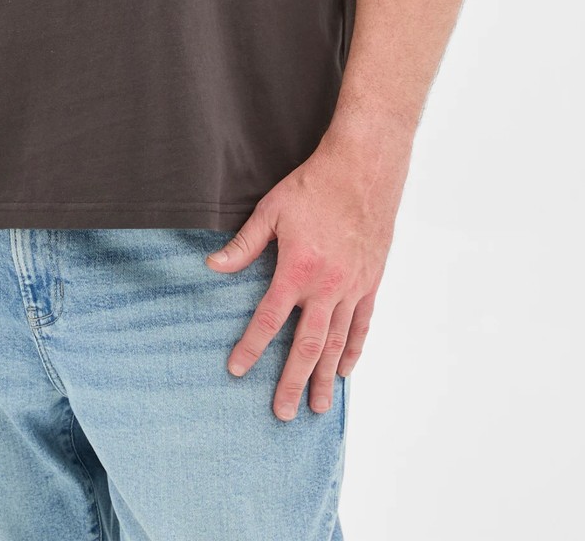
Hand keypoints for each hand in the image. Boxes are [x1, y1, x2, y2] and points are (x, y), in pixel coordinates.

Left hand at [205, 131, 407, 418]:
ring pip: (337, 343)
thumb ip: (244, 245)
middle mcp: (327, 286)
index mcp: (297, 269)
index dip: (252, 346)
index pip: (269, 318)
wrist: (362, 170)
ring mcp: (352, 287)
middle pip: (308, 345)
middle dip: (294, 382)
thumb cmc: (314, 186)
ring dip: (326, 377)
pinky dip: (353, 350)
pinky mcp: (370, 282)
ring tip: (318, 407)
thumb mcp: (271, 210)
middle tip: (283, 413)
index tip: (238, 370)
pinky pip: (362, 324)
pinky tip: (345, 371)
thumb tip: (213, 267)